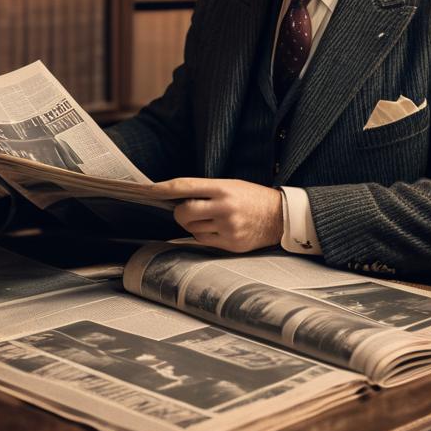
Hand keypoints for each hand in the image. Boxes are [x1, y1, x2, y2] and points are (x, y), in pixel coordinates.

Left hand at [150, 178, 282, 252]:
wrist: (280, 216)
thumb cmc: (252, 197)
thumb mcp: (231, 185)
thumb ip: (206, 190)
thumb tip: (176, 198)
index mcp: (223, 188)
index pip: (185, 186)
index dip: (164, 189)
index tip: (150, 190)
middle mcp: (225, 207)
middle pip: (184, 212)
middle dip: (180, 212)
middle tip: (186, 210)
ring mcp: (228, 228)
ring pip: (192, 229)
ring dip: (192, 224)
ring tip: (208, 218)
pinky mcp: (231, 244)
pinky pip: (203, 241)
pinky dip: (203, 234)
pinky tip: (215, 228)